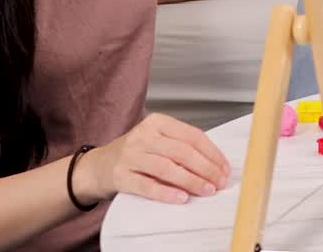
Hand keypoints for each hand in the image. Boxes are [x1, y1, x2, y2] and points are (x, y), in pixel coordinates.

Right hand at [76, 113, 230, 204]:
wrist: (97, 166)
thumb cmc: (137, 153)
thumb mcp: (158, 140)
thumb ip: (182, 147)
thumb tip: (216, 166)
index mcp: (158, 122)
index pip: (193, 136)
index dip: (212, 154)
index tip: (225, 168)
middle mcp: (143, 136)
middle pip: (182, 152)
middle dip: (206, 168)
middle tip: (220, 182)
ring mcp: (130, 155)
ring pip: (167, 168)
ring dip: (191, 181)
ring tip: (207, 190)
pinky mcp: (119, 175)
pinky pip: (146, 185)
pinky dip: (166, 192)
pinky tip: (181, 198)